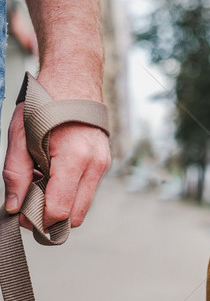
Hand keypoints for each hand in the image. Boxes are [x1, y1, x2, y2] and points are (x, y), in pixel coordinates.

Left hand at [3, 102, 110, 228]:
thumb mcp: (20, 135)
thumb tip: (14, 206)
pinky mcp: (104, 164)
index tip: (22, 215)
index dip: (38, 219)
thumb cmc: (46, 103)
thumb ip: (16, 174)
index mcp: (74, 158)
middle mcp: (95, 165)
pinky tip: (53, 176)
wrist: (74, 81)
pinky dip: (68, 193)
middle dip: (51, 218)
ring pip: (82, 207)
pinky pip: (86, 192)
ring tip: (40, 185)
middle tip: (29, 205)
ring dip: (60, 205)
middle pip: (75, 216)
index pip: (60, 209)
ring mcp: (102, 165)